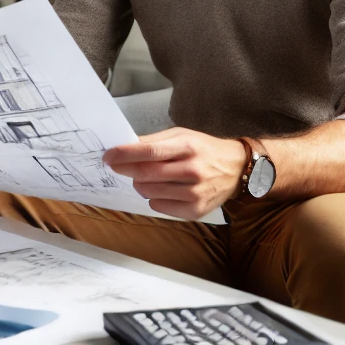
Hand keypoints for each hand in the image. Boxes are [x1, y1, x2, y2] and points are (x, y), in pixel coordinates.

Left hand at [103, 127, 247, 219]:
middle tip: (119, 166)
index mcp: (187, 146)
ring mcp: (195, 192)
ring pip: (149, 191)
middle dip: (125, 170)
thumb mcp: (182, 135)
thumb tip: (126, 147)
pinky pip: (159, 206)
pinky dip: (153, 198)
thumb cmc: (204, 148)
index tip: (107, 156)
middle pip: (146, 174)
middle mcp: (192, 169)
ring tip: (147, 177)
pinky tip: (163, 189)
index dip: (124, 154)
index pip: (149, 151)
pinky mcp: (196, 209)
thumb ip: (154, 141)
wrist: (236, 168)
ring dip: (139, 184)